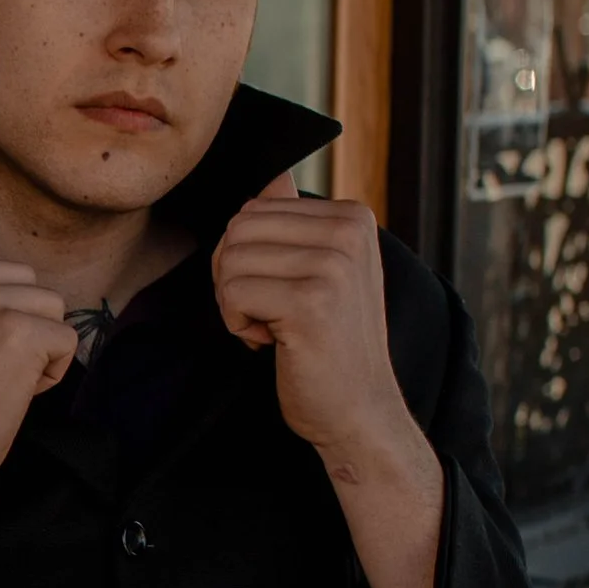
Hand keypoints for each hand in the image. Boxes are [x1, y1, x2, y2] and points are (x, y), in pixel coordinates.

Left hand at [214, 176, 441, 587]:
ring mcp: (333, 265)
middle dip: (234, 277)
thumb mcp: (319, 272)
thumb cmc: (329, 345)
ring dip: (235, 304)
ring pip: (229, 261)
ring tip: (275, 329)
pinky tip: (273, 344)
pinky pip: (232, 294)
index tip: (283, 294)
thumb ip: (295, 223)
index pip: (253, 210)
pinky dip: (238, 325)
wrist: (359, 411)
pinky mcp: (311, 302)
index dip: (247, 258)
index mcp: (351, 216)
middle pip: (236, 229)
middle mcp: (348, 231)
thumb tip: (273, 176)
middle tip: (269, 314)